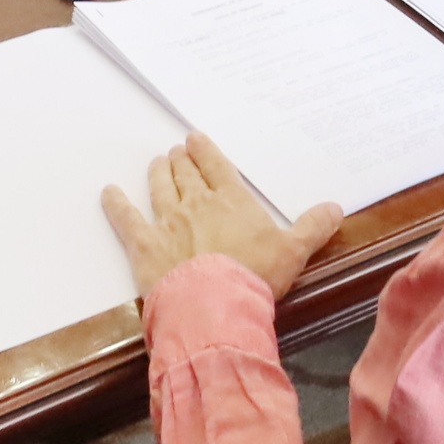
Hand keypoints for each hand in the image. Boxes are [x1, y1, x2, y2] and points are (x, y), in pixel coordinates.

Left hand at [101, 132, 339, 297]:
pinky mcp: (144, 246)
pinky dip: (116, 204)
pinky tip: (109, 193)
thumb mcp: (294, 251)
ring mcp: (167, 222)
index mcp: (231, 200)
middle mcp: (196, 204)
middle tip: (175, 152)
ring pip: (159, 188)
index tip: (194, 139)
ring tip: (156, 163)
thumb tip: (335, 207)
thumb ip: (313, 227)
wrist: (215, 305)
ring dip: (157, 173)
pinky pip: (126, 219)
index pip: (215, 166)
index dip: (203, 150)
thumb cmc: (256, 276)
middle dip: (180, 160)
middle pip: (185, 173)